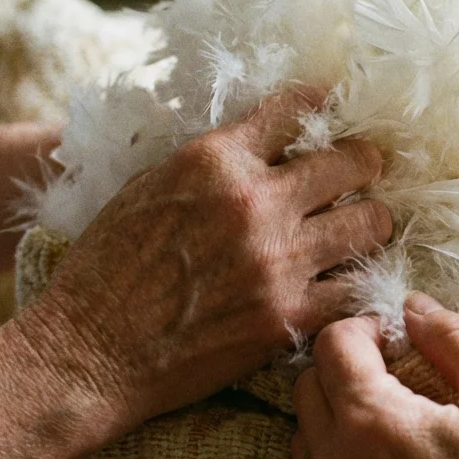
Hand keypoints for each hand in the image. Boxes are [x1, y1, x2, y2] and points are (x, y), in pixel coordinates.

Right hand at [14, 86, 393, 437]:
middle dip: (363, 165)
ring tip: (359, 230)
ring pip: (371, 224)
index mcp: (215, 159)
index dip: (321, 106)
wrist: (88, 353)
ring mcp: (277, 262)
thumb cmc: (106, 268)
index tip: (333, 110)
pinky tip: (346, 282)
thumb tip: (261, 141)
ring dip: (369, 224)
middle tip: (361, 175)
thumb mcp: (149, 185)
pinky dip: (356, 284)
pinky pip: (356, 290)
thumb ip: (212, 161)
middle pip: (353, 163)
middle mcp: (255, 203)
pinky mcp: (287, 318)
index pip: (296, 108)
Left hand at [290, 293, 458, 458]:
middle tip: (395, 368)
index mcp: (376, 424)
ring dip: (336, 414)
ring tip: (393, 415)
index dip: (365, 327)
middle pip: (307, 388)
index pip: (333, 346)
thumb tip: (417, 307)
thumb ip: (457, 342)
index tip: (398, 335)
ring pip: (306, 440)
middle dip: (344, 365)